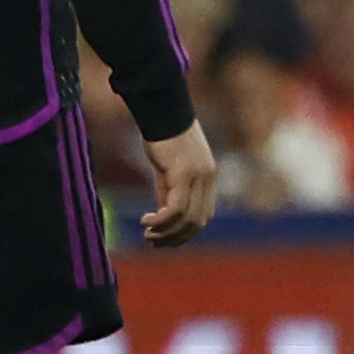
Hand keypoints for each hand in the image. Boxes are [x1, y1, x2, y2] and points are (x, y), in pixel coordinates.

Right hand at [141, 120, 218, 245]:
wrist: (162, 111)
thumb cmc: (162, 137)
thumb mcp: (168, 170)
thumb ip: (169, 191)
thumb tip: (164, 216)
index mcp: (207, 179)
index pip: (203, 216)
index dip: (185, 233)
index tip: (165, 240)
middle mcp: (207, 179)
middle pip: (198, 222)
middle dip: (175, 238)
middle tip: (153, 242)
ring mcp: (198, 177)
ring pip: (186, 218)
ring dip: (165, 232)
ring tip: (147, 234)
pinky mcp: (183, 173)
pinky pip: (175, 208)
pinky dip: (161, 220)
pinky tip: (146, 220)